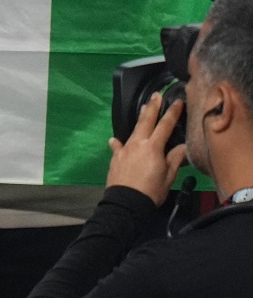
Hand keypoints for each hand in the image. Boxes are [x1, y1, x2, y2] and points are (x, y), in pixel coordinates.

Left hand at [106, 91, 186, 205]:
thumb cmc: (151, 191)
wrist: (126, 202)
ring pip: (133, 130)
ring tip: (143, 108)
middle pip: (146, 121)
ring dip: (139, 119)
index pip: (165, 126)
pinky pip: (118, 146)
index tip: (177, 102)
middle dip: (152, 107)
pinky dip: (119, 142)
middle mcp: (137, 143)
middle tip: (156, 95)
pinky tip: (115, 140)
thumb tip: (183, 147)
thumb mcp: (168, 176)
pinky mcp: (115, 157)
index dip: (172, 113)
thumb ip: (175, 159)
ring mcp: (124, 149)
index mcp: (152, 147)